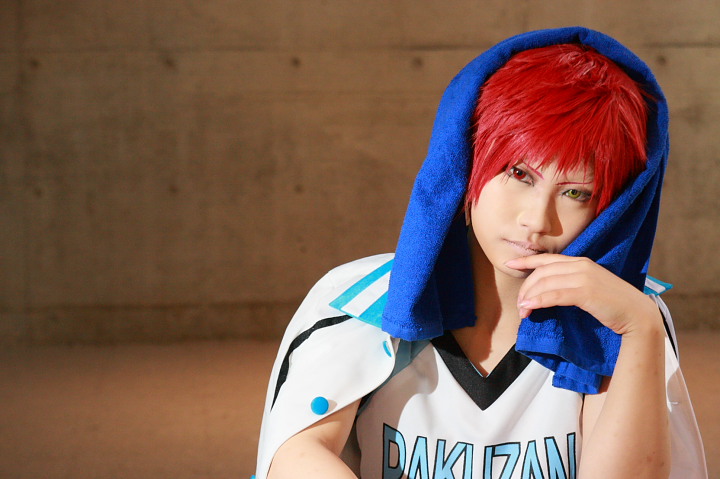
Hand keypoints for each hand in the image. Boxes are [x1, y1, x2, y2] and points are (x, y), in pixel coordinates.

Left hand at [505, 254, 660, 335]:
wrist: (637, 314)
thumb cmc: (612, 304)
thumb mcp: (590, 287)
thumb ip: (571, 283)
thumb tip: (547, 290)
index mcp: (581, 261)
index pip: (547, 259)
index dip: (526, 261)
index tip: (511, 264)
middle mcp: (581, 265)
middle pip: (542, 272)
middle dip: (526, 288)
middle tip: (519, 304)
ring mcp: (584, 277)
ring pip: (545, 283)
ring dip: (529, 297)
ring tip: (522, 311)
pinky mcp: (586, 292)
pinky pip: (554, 294)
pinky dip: (539, 300)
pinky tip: (530, 308)